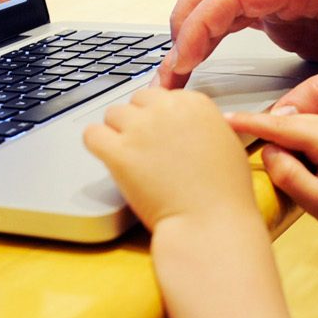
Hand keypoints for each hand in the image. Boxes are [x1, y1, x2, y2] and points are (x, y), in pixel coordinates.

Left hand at [84, 88, 259, 231]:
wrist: (210, 222)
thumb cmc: (223, 192)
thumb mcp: (226, 142)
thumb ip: (201, 123)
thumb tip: (186, 122)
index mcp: (194, 103)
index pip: (161, 95)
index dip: (159, 116)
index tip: (161, 133)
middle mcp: (166, 109)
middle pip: (136, 101)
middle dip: (138, 121)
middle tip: (145, 147)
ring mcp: (140, 130)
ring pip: (112, 114)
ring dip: (118, 132)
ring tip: (130, 156)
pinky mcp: (119, 153)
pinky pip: (91, 135)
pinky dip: (97, 144)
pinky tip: (107, 156)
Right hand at [157, 0, 317, 114]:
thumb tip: (277, 121)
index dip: (200, 28)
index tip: (183, 65)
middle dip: (184, 24)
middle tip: (169, 75)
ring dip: (190, 25)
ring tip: (175, 72)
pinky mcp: (282, 7)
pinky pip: (233, 10)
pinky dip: (208, 32)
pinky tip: (196, 62)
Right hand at [227, 111, 317, 246]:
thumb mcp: (317, 202)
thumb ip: (287, 173)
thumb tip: (268, 149)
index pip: (282, 126)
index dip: (251, 122)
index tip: (225, 118)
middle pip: (291, 123)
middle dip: (274, 140)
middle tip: (269, 173)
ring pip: (301, 126)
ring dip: (290, 145)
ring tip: (302, 179)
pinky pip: (314, 131)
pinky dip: (302, 145)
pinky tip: (309, 170)